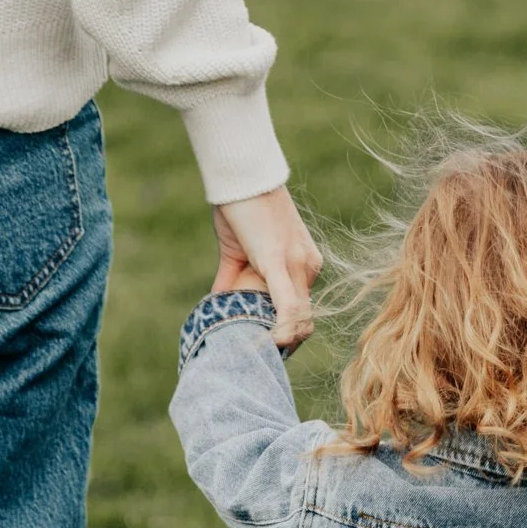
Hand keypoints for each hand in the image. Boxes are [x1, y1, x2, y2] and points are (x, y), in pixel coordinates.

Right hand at [212, 186, 321, 350]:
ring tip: (251, 349)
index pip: (301, 311)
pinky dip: (282, 328)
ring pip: (298, 318)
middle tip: (253, 353)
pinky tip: (270, 343)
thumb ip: (231, 279)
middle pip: (301, 320)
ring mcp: (297, 264)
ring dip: (277, 340)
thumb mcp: (237, 249)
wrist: (240, 174)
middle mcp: (308, 266)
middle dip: (282, 343)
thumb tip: (218, 303)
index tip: (262, 346)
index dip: (284, 334)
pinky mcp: (279, 261)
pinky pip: (289, 305)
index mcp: (303, 263)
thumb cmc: (239, 206)